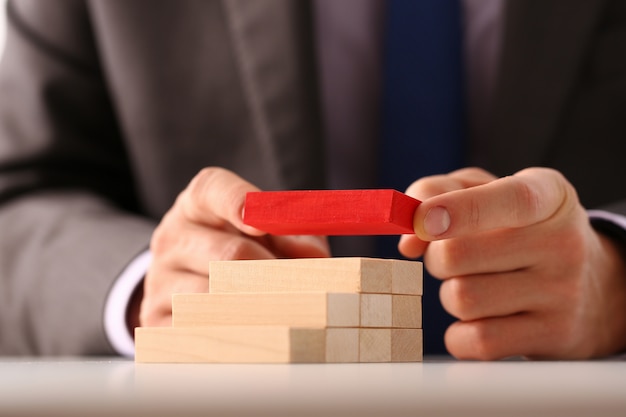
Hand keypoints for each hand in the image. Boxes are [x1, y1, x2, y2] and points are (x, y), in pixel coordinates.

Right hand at [138, 167, 329, 326]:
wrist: (185, 282)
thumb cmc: (239, 249)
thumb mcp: (265, 233)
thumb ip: (293, 236)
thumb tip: (315, 258)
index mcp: (197, 204)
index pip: (213, 190)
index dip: (238, 202)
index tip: (261, 223)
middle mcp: (173, 237)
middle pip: (229, 253)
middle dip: (274, 272)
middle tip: (305, 289)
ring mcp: (160, 278)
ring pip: (215, 297)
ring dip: (258, 307)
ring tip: (284, 312)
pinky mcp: (155, 318)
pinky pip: (197, 330)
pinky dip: (232, 333)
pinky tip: (254, 335)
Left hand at [399, 167, 625, 359]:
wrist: (589, 286)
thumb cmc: (517, 230)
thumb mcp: (486, 192)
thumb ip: (436, 193)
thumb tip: (408, 239)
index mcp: (548, 195)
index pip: (510, 200)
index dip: (459, 210)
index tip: (421, 221)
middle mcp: (563, 241)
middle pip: (458, 255)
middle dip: (437, 258)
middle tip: (450, 258)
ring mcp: (562, 292)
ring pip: (462, 299)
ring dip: (451, 295)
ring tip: (475, 286)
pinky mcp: (553, 335)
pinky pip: (477, 341)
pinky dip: (460, 335)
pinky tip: (478, 320)